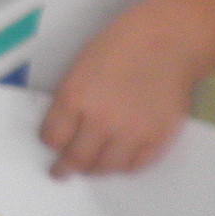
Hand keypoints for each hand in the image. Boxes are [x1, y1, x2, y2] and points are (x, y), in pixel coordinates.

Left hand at [40, 1, 200, 177]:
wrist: (165, 43)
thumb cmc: (119, 47)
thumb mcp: (78, 69)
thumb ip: (70, 100)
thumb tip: (65, 126)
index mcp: (73, 98)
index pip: (51, 137)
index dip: (49, 142)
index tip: (51, 144)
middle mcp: (99, 120)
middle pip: (76, 159)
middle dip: (64, 168)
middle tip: (60, 172)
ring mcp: (129, 133)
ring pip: (105, 168)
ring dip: (94, 170)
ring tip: (89, 169)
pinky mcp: (156, 139)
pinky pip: (134, 166)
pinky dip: (123, 168)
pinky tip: (117, 162)